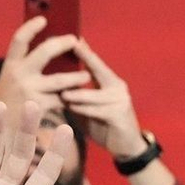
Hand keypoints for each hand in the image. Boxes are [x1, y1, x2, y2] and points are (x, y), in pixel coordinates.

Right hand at [0, 18, 90, 121]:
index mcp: (11, 64)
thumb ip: (26, 63)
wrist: (3, 126)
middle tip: (75, 40)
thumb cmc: (13, 97)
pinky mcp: (39, 106)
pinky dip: (72, 98)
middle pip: (44, 52)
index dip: (31, 27)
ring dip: (76, 77)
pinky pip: (61, 99)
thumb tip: (53, 45)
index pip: (19, 40)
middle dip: (62, 44)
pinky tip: (81, 97)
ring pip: (59, 80)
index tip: (45, 19)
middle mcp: (18, 74)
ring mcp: (28, 90)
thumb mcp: (13, 77)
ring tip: (87, 76)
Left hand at [62, 40, 147, 159]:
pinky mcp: (120, 115)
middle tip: (70, 47)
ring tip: (61, 93)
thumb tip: (58, 78)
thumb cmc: (104, 124)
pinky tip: (71, 107)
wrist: (126, 146)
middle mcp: (118, 87)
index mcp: (111, 81)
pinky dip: (83, 109)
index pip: (95, 63)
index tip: (72, 37)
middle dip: (85, 58)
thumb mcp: (89, 105)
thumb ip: (78, 92)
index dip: (84, 50)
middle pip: (98, 70)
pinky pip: (97, 110)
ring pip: (93, 94)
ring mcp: (121, 101)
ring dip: (77, 94)